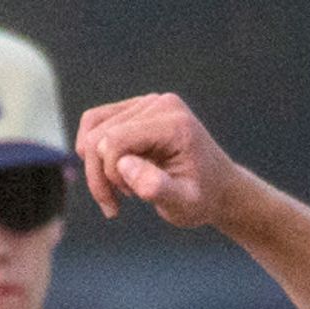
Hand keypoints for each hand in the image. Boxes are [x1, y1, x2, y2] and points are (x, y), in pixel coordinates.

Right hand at [76, 93, 249, 227]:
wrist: (216, 188)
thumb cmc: (201, 199)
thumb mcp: (184, 205)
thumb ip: (158, 187)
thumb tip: (125, 165)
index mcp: (174, 123)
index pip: (116, 140)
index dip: (110, 174)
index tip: (124, 202)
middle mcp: (159, 104)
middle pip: (99, 136)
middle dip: (100, 176)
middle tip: (116, 205)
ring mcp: (147, 102)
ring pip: (92, 130)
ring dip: (96, 168)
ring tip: (117, 193)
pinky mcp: (136, 108)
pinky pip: (96, 123)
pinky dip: (95, 154)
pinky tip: (112, 176)